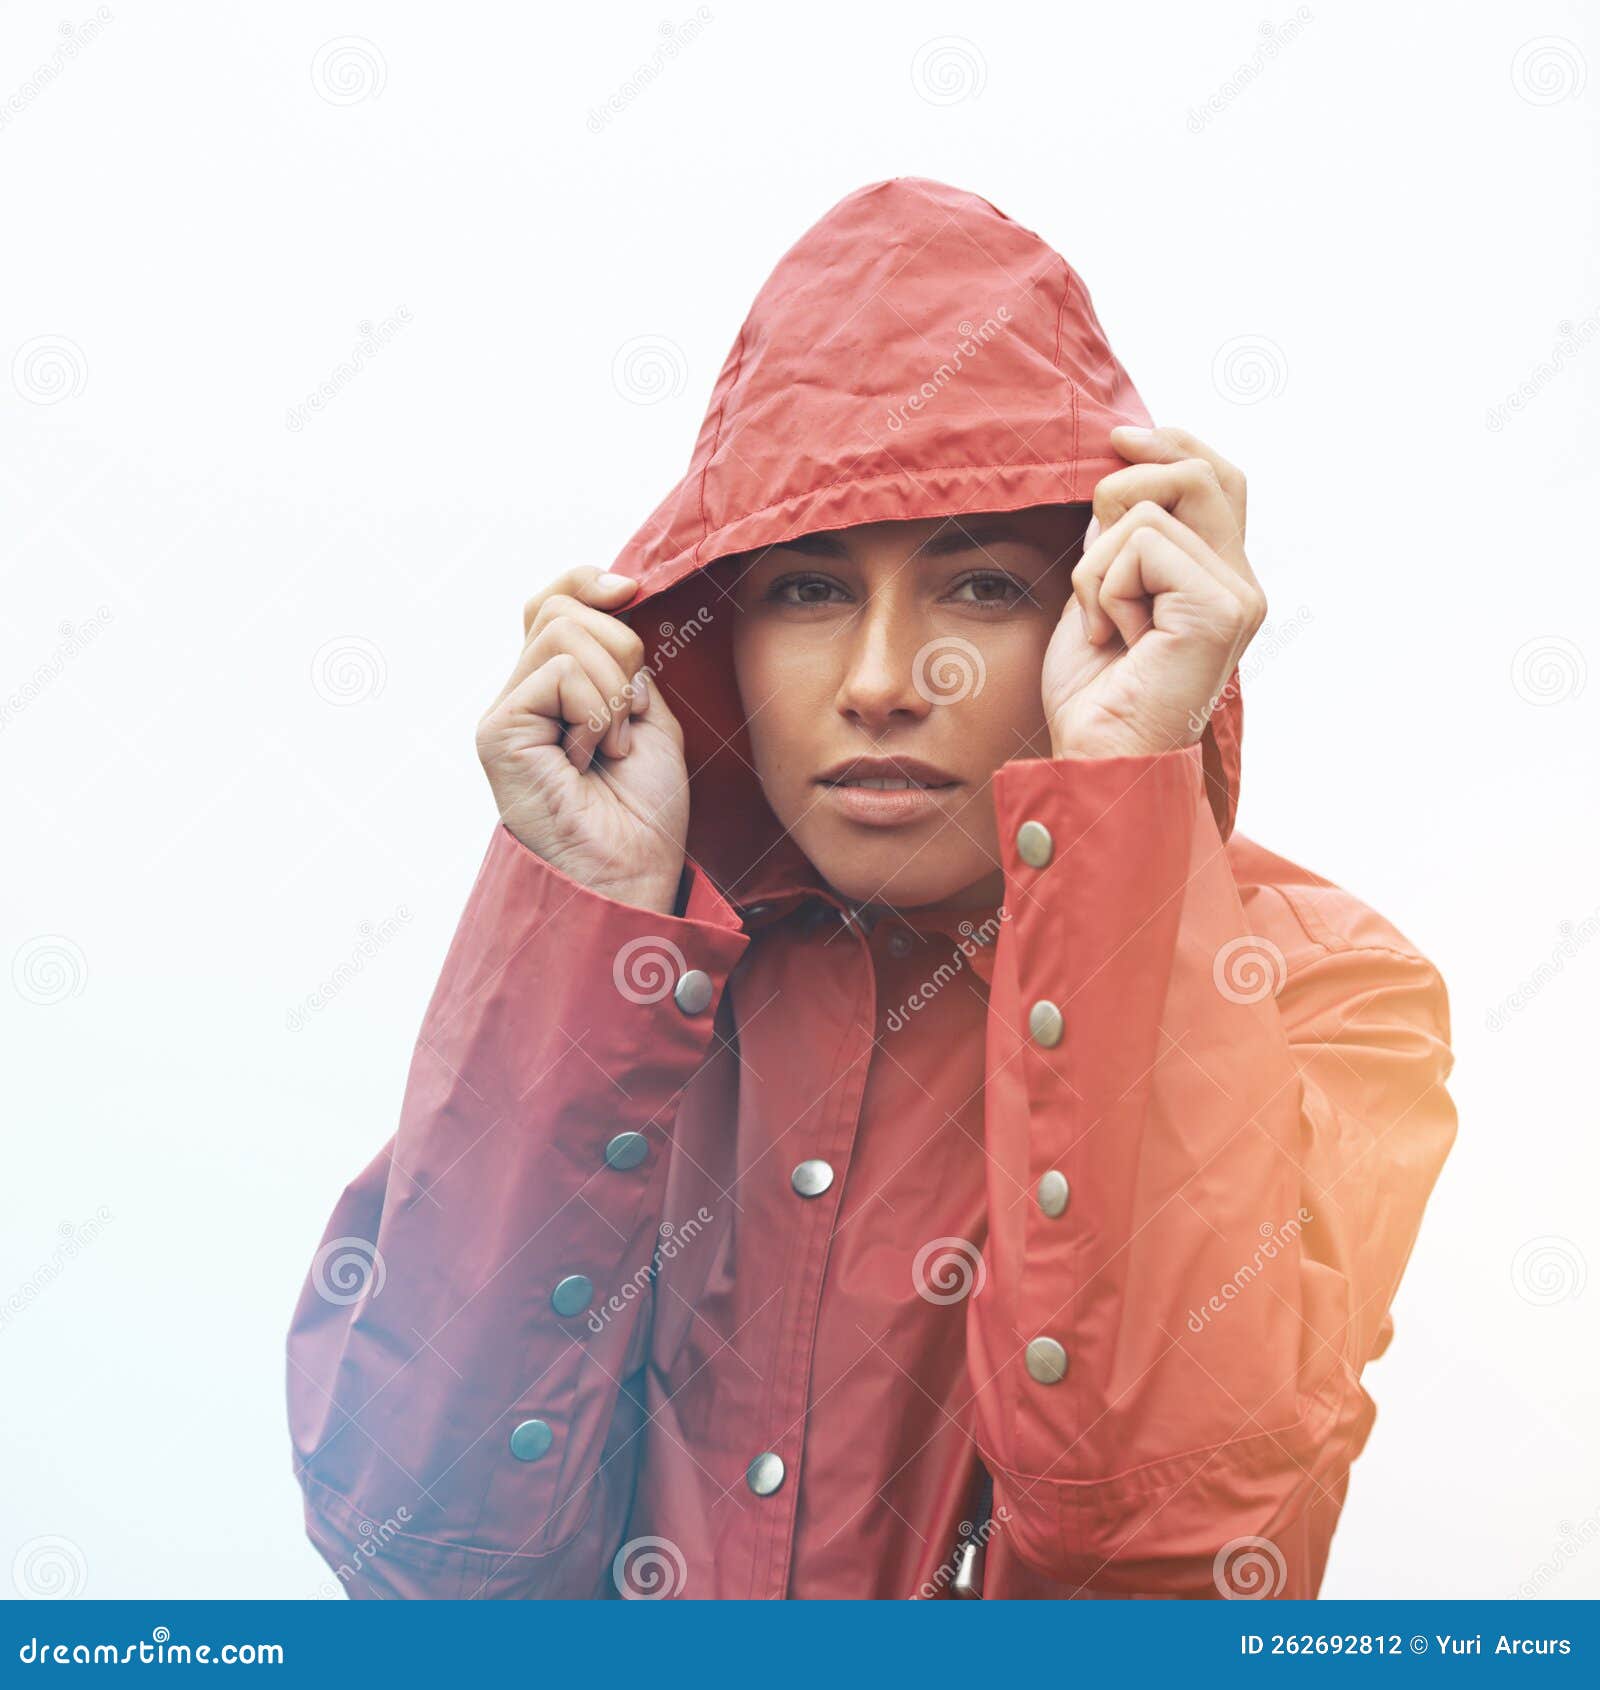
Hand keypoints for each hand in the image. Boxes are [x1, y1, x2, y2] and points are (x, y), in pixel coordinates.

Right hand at [476, 568, 688, 914]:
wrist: (632, 871)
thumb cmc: (643, 810)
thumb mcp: (648, 713)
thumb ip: (625, 658)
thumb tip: (616, 591)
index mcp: (554, 688)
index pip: (552, 599)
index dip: (587, 581)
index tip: (632, 592)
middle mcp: (521, 694)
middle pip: (564, 607)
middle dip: (622, 653)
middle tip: (628, 720)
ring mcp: (505, 711)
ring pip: (564, 631)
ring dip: (613, 690)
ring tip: (610, 746)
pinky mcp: (498, 730)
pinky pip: (561, 672)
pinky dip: (597, 711)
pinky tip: (590, 758)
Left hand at [1042, 425, 1264, 759]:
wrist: (1097, 757)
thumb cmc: (1094, 693)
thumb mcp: (1100, 592)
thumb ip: (1120, 537)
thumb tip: (1119, 475)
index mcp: (1218, 577)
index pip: (1217, 477)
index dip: (1171, 443)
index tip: (1120, 437)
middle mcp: (1240, 583)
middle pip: (1198, 472)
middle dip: (1124, 489)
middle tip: (1092, 547)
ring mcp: (1237, 596)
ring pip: (1149, 510)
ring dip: (1097, 565)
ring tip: (1105, 623)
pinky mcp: (1219, 609)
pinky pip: (1140, 544)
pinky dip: (1103, 588)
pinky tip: (1114, 638)